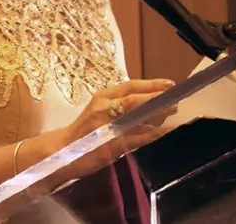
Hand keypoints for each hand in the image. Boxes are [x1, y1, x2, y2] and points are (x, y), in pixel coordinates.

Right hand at [55, 79, 177, 178]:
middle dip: (158, 100)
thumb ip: (120, 109)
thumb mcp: (99, 113)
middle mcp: (103, 108)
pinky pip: (136, 138)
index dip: (151, 84)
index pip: (129, 86)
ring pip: (137, 118)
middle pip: (135, 100)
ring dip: (158, 117)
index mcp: (101, 97)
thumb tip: (153, 109)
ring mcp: (105, 126)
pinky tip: (163, 133)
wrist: (60, 151)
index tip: (169, 84)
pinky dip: (152, 134)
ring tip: (172, 115)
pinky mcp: (109, 144)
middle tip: (175, 101)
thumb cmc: (83, 132)